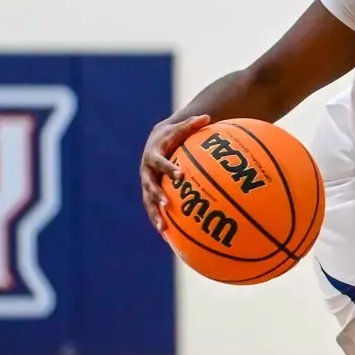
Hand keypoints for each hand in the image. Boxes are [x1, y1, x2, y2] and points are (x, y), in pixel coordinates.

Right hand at [139, 112, 210, 231]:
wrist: (156, 142)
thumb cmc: (172, 135)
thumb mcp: (180, 129)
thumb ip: (192, 124)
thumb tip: (208, 117)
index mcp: (153, 156)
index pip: (159, 163)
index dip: (168, 169)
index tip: (180, 176)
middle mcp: (147, 172)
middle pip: (149, 186)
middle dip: (157, 196)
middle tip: (166, 205)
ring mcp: (147, 185)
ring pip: (148, 203)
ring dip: (155, 216)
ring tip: (163, 230)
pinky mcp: (150, 194)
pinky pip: (154, 210)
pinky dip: (161, 221)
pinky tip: (169, 238)